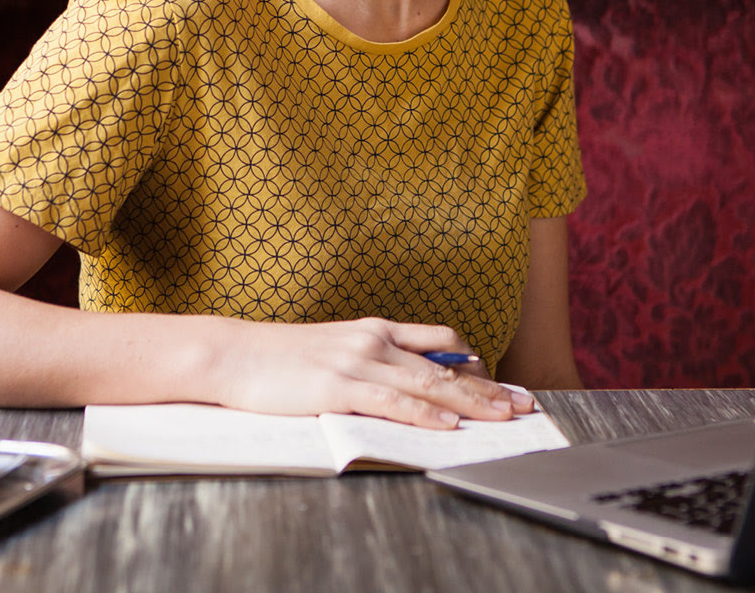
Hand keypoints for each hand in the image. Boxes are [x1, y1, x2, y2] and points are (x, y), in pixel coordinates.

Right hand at [210, 317, 535, 428]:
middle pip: (445, 365)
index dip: (474, 363)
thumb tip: (404, 382)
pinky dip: (424, 414)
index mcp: (374, 329)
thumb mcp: (333, 349)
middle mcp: (373, 339)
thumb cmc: (277, 357)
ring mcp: (357, 361)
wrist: (232, 353)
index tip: (500, 381)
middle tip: (522, 404)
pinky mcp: (338, 387)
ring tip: (503, 416)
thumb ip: (370, 360)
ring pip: (427, 383)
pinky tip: (448, 426)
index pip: (439, 341)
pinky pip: (392, 401)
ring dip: (470, 402)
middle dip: (488, 387)